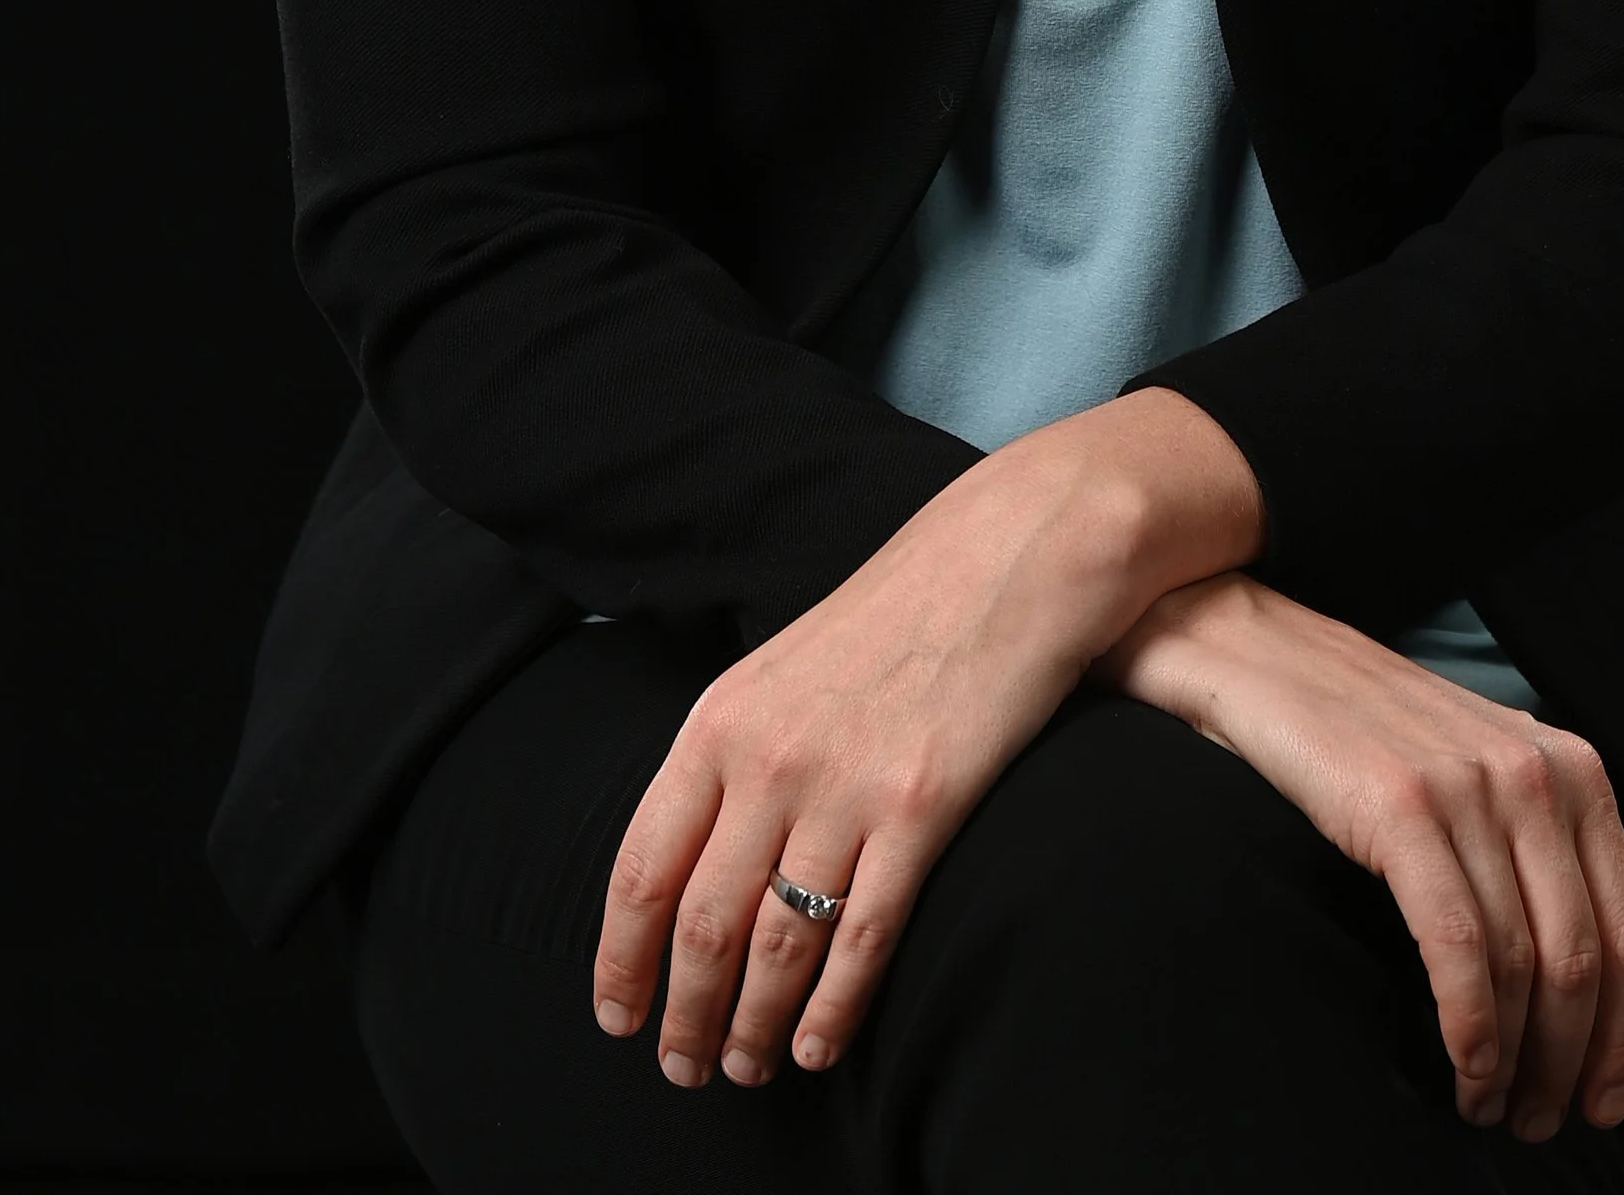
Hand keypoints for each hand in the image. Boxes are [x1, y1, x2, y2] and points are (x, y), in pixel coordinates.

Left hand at [593, 388, 1260, 1091]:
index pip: (641, 868)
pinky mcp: (921, 807)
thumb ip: (733, 756)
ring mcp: (844, 785)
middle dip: (683, 1014)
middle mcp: (768, 757)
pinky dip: (832, 1010)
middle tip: (683, 1068)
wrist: (1006, 555)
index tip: (617, 1017)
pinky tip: (820, 1046)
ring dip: (752, 1026)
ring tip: (746, 1068)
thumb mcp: (783, 668)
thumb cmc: (896, 613)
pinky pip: (861, 938)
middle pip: (700, 925)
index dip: (621, 959)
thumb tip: (689, 859)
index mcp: (720, 720)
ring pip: (775, 946)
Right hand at [1101, 574, 1623, 1143]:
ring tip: (1491, 1108)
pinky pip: (1459, 945)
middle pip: (1586, 956)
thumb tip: (1575, 984)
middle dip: (1571, 1060)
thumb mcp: (1478, 771)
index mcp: (1572, 766)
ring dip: (1517, 1060)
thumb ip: (1534, 846)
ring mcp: (1470, 784)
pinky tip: (1462, 1067)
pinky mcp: (1402, 804)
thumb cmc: (1363, 730)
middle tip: (1541, 1122)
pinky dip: (1470, 1026)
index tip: (1604, 1098)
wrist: (1256, 650)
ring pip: (1526, 961)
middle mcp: (1536, 772)